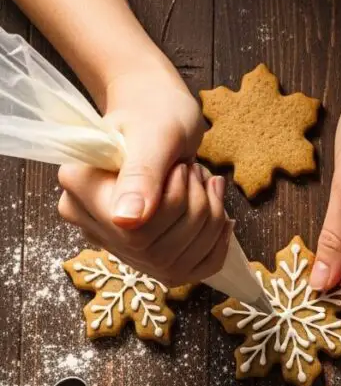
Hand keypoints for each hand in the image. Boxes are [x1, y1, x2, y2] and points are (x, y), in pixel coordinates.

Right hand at [57, 68, 231, 286]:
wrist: (160, 114)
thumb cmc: (155, 113)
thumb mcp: (154, 134)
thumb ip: (141, 175)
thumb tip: (126, 221)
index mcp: (78, 192)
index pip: (134, 230)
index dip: (173, 202)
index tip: (179, 168)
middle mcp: (92, 227)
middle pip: (157, 251)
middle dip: (196, 209)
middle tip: (195, 173)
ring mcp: (120, 248)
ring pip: (177, 264)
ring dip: (208, 221)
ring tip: (202, 185)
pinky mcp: (148, 258)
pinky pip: (191, 272)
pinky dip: (215, 243)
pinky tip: (218, 212)